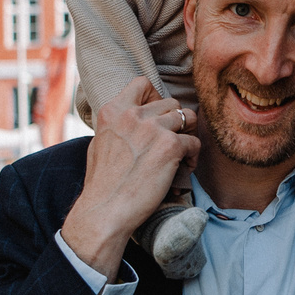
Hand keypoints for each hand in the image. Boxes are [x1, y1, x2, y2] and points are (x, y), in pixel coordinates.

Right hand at [61, 77, 196, 278]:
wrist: (105, 210)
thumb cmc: (102, 184)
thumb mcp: (99, 143)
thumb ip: (117, 126)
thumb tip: (130, 121)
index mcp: (113, 110)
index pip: (143, 83)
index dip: (155, 97)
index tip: (157, 115)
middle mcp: (133, 115)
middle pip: (171, 103)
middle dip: (175, 121)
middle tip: (172, 141)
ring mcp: (153, 129)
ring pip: (187, 117)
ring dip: (186, 134)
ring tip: (181, 153)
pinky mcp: (170, 146)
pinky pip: (194, 142)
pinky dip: (193, 155)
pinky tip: (184, 167)